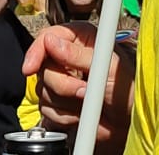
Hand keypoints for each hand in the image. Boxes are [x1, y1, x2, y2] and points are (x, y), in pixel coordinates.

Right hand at [22, 23, 130, 148]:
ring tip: (87, 102)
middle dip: (63, 86)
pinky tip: (80, 113)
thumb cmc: (127, 88)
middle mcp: (65, 57)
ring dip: (66, 102)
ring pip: (42, 91)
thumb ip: (78, 55)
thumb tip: (51, 42)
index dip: (36, 52)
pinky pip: (47, 110)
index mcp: (78, 38)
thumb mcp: (108, 66)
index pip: (46, 38)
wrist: (129, 120)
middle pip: (42, 69)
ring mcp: (60, 80)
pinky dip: (64, 116)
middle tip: (84, 92)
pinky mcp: (57, 103)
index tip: (30, 68)